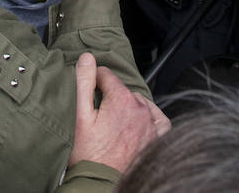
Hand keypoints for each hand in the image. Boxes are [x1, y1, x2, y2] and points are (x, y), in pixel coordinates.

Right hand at [69, 53, 169, 170]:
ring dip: (128, 104)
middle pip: (123, 89)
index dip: (94, 80)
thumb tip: (87, 58)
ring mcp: (151, 125)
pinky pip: (159, 119)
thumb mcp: (79, 115)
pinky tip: (138, 120)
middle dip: (110, 94)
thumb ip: (83, 82)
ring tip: (113, 117)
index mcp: (122, 100)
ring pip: (140, 102)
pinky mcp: (156, 139)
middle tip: (97, 110)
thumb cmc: (87, 153)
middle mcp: (141, 110)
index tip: (87, 91)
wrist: (100, 182)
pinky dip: (150, 115)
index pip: (107, 75)